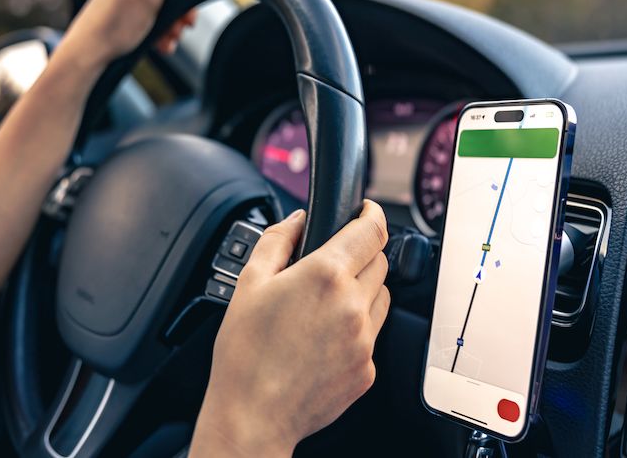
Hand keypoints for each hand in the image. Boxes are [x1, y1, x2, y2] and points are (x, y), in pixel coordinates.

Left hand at [57, 0, 194, 68]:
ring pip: (162, 4)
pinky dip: (158, 28)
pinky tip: (158, 42)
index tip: (188, 18)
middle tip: (177, 33)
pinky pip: (149, 13)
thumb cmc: (119, 24)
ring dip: (170, 26)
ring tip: (166, 41)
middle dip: (179, 15)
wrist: (90, 48)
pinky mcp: (124, 3)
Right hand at [190, 201, 390, 456]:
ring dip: (364, 289)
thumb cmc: (244, 353)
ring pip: (382, 296)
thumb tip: (297, 220)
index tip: (365, 211)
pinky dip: (357, 327)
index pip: (372, 230)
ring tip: (326, 304)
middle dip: (362, 252)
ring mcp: (364, 340)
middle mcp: (353, 305)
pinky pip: (373, 334)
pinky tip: (325, 337)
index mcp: (325, 276)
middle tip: (332, 263)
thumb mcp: (249, 282)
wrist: (252, 414)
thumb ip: (277, 240)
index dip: (371, 213)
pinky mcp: (367, 368)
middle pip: (380, 261)